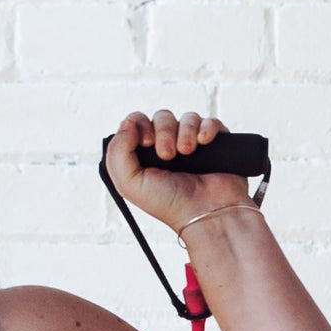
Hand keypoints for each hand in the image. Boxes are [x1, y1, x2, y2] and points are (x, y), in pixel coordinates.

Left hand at [104, 108, 251, 238]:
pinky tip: (203, 143)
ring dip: (186, 132)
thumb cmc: (170, 204)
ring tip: (187, 152)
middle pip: (162, 117)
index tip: (146, 142)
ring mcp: (192, 144)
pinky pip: (209, 121)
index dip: (140, 126)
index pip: (137, 122)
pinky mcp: (214, 143)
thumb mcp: (129, 183)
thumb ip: (117, 152)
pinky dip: (206, 128)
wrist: (205, 213)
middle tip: (167, 155)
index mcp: (144, 155)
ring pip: (187, 118)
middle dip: (164, 132)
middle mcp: (167, 146)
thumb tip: (127, 124)